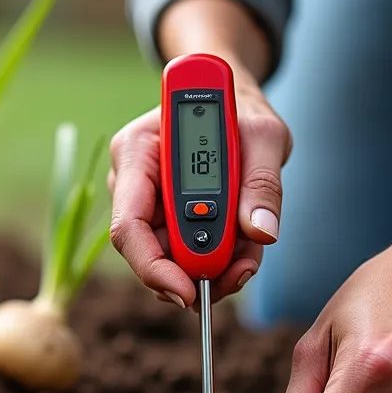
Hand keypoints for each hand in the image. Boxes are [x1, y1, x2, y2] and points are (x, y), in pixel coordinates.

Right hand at [107, 86, 290, 308]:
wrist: (231, 100)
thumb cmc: (239, 106)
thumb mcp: (263, 134)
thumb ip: (262, 182)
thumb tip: (261, 233)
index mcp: (137, 152)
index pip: (128, 225)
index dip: (153, 267)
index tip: (189, 292)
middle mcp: (134, 183)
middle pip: (149, 250)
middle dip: (195, 272)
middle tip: (240, 273)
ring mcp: (150, 203)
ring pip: (172, 257)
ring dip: (215, 267)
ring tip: (250, 255)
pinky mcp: (170, 218)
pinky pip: (189, 251)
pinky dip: (220, 259)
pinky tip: (245, 250)